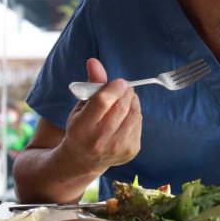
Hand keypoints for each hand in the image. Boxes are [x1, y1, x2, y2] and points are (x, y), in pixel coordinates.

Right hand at [61, 58, 141, 173]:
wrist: (84, 159)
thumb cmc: (81, 127)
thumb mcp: (80, 106)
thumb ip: (91, 84)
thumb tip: (94, 61)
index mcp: (82, 128)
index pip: (103, 101)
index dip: (114, 87)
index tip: (118, 82)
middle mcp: (100, 141)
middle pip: (121, 107)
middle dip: (125, 92)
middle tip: (123, 89)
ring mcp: (117, 148)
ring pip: (134, 114)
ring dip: (132, 102)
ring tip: (123, 102)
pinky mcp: (131, 151)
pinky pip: (139, 123)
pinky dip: (135, 114)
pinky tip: (125, 117)